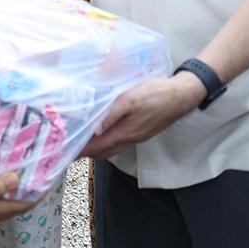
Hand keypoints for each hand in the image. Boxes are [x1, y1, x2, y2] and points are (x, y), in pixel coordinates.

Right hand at [0, 172, 35, 226]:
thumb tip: (17, 178)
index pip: (27, 204)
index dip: (39, 192)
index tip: (48, 177)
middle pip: (20, 205)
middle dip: (29, 191)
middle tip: (35, 172)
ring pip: (9, 204)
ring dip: (16, 192)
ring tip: (20, 175)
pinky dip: (4, 194)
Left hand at [83, 73, 204, 157]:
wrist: (181, 96)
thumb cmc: (156, 95)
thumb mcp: (130, 99)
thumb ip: (111, 114)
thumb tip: (95, 130)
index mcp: (125, 133)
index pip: (98, 147)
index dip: (82, 151)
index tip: (67, 152)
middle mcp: (130, 139)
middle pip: (104, 151)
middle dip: (87, 152)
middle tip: (71, 147)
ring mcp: (137, 136)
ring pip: (112, 147)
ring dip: (97, 147)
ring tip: (83, 141)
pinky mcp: (142, 131)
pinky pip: (120, 141)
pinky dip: (108, 141)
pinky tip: (104, 132)